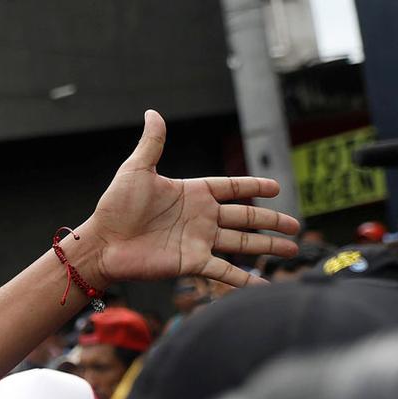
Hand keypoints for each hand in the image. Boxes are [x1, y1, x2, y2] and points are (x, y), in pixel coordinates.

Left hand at [80, 110, 299, 289]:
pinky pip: (224, 271)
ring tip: (293, 251)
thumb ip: (152, 143)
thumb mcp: (136, 170)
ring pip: (242, 243)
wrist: (101, 243)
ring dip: (267, 247)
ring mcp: (198, 241)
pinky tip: (263, 286)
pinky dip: (244, 280)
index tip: (276, 188)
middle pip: (245, 218)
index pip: (232, 188)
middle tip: (296, 225)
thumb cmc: (114, 207)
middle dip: (271, 221)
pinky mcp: (191, 263)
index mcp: (192, 193)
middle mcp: (201, 218)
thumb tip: (153, 113)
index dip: (253, 187)